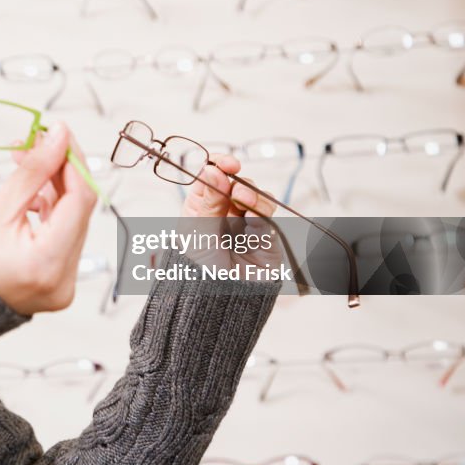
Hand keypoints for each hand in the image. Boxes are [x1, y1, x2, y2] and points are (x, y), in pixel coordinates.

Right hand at [0, 123, 96, 315]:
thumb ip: (33, 171)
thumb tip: (59, 135)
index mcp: (47, 264)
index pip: (79, 201)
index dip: (73, 161)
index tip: (58, 133)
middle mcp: (64, 280)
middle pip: (79, 210)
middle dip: (61, 171)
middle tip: (35, 142)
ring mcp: (64, 285)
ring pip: (73, 220)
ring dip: (55, 187)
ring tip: (26, 163)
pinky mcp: (59, 282)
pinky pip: (65, 236)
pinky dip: (52, 211)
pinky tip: (32, 195)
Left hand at [178, 154, 283, 275]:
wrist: (215, 299)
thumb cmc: (198, 268)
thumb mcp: (196, 230)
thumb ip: (208, 201)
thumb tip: (213, 170)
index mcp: (202, 205)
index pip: (213, 176)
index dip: (220, 165)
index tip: (228, 164)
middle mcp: (225, 211)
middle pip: (238, 183)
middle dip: (238, 182)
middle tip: (234, 188)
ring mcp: (246, 223)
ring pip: (258, 197)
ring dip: (253, 195)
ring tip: (243, 201)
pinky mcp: (265, 237)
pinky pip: (268, 218)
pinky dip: (261, 213)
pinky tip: (252, 218)